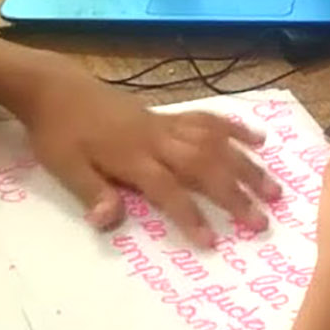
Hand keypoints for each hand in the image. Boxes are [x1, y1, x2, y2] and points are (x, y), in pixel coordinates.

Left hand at [14, 73, 278, 246]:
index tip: (212, 241)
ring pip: (215, 143)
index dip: (190, 216)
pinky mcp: (166, 115)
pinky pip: (207, 120)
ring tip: (274, 189)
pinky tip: (258, 139)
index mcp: (131, 157)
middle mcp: (156, 140)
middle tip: (261, 221)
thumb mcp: (63, 167)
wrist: (54, 87)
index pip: (167, 190)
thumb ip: (90, 192)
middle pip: (204, 166)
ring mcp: (165, 125)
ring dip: (246, 166)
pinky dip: (234, 129)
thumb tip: (108, 222)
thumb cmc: (57, 132)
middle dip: (234, 194)